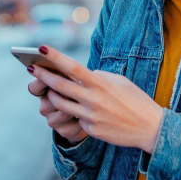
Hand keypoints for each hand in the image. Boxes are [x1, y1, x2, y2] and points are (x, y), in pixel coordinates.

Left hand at [29, 45, 164, 153]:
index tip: (41, 49)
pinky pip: (77, 120)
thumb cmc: (135, 100)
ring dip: (53, 96)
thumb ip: (99, 77)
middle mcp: (93, 100)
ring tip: (50, 91)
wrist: (150, 128)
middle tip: (30, 69)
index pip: (73, 67)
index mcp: (101, 84)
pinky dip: (77, 113)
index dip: (55, 57)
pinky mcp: (91, 131)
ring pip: (62, 105)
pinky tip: (85, 112)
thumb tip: (82, 74)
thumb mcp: (119, 82)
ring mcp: (90, 117)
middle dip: (42, 76)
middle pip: (60, 86)